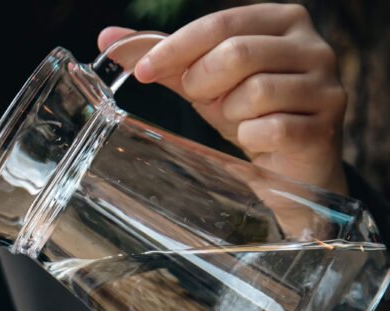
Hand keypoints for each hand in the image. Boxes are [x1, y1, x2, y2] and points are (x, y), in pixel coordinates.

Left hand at [99, 3, 348, 193]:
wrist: (286, 168)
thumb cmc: (246, 115)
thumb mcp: (201, 81)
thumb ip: (162, 58)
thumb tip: (106, 39)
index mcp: (282, 21)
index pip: (220, 24)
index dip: (176, 48)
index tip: (143, 71)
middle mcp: (312, 45)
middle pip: (238, 53)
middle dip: (205, 83)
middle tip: (204, 100)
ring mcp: (326, 84)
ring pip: (255, 90)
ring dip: (232, 114)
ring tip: (240, 120)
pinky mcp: (326, 123)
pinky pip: (271, 128)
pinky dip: (251, 139)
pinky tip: (258, 140)